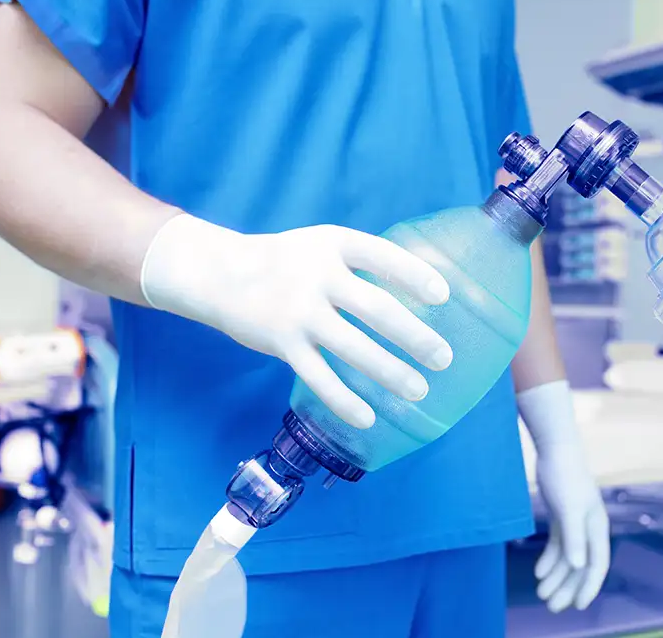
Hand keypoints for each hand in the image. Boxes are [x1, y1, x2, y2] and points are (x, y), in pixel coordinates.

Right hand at [141, 215, 452, 428]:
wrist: (219, 273)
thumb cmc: (285, 261)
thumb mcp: (321, 245)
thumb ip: (360, 264)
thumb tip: (417, 291)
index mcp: (333, 244)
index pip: (382, 256)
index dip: (414, 275)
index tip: (443, 296)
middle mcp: (317, 275)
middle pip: (376, 307)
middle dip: (414, 336)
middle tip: (443, 357)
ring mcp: (298, 311)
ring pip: (353, 347)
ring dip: (390, 372)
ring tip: (418, 390)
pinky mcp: (281, 342)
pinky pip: (319, 376)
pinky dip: (344, 400)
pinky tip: (368, 417)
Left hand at [518, 381, 609, 612]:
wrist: (555, 448)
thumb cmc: (564, 476)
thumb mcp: (569, 508)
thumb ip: (574, 538)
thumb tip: (580, 567)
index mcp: (596, 527)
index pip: (597, 564)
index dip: (589, 586)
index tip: (578, 605)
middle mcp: (589, 528)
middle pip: (581, 565)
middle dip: (568, 587)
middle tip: (552, 607)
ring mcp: (575, 522)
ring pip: (568, 557)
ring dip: (556, 577)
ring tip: (541, 594)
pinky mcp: (562, 515)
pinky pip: (558, 545)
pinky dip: (549, 559)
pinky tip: (539, 572)